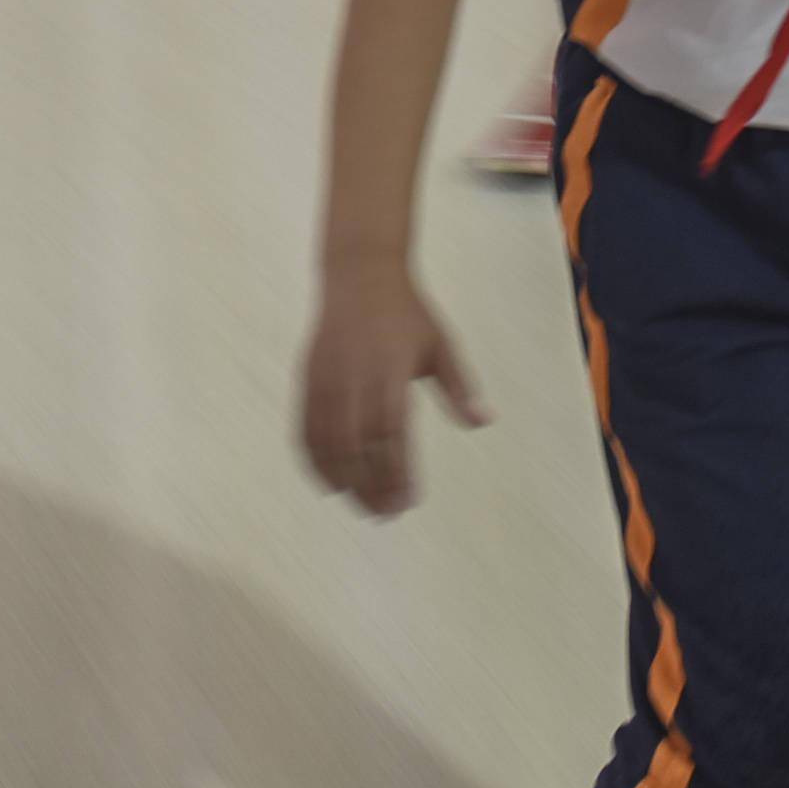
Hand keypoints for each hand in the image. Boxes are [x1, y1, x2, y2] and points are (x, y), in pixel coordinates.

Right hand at [300, 262, 489, 513]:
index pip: (391, 433)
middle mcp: (354, 376)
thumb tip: (484, 422)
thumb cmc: (407, 312)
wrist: (359, 273)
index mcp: (389, 369)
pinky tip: (329, 485)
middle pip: (356, 446)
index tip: (409, 501)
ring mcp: (326, 378)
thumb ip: (459, 386)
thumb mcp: (441, 344)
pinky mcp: (308, 378)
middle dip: (370, 486)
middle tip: (387, 514)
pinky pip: (304, 428)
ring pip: (326, 442)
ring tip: (362, 507)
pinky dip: (313, 461)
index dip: (397, 472)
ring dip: (342, 481)